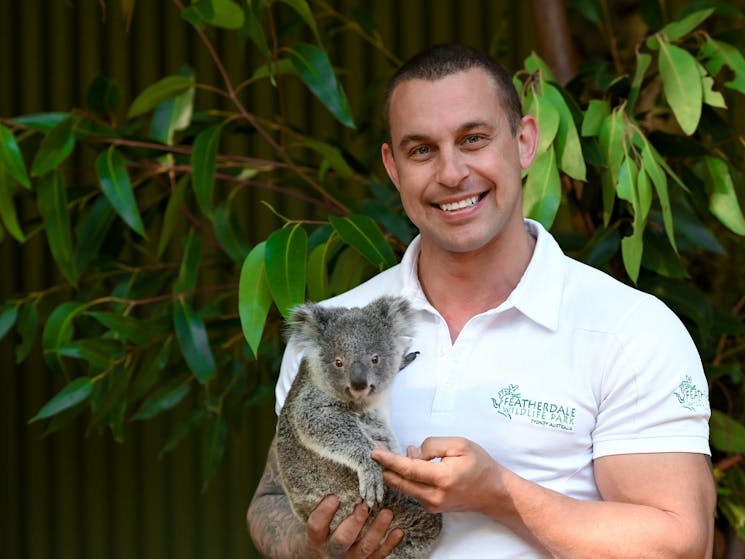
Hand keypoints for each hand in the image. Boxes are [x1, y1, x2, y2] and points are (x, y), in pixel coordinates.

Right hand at [306, 495, 403, 558]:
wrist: (326, 556)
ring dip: (377, 530)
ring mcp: (351, 558)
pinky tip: (398, 531)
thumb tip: (332, 470)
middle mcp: (333, 550)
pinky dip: (390, 543)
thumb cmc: (323, 530)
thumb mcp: (316, 518)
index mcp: (317, 537)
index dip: (324, 513)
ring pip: (365, 547)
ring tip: (387, 513)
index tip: (334, 497)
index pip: (316, 525)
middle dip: (354, 523)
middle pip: (342, 539)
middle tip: (364, 506)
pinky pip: (379, 555)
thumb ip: (323, 502)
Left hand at [372, 436, 501, 513]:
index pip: (408, 469)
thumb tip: (412, 452)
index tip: (374, 451)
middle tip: (377, 449)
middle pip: (399, 482)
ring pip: (403, 487)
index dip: (389, 460)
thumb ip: (433, 446)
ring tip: (391, 454)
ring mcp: (432, 505)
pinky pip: (412, 491)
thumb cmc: (479, 465)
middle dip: (385, 466)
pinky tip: (410, 464)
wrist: (494, 493)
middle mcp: (434, 496)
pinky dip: (406, 478)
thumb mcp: (460, 445)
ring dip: (395, 472)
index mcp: (442, 478)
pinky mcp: (431, 508)